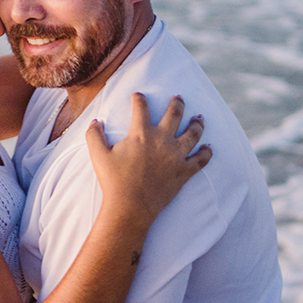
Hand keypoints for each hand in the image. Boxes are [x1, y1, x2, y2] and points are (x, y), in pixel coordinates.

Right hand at [86, 93, 210, 220]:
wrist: (130, 206)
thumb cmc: (113, 181)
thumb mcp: (98, 155)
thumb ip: (94, 135)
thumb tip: (96, 120)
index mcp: (141, 133)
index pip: (141, 108)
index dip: (139, 99)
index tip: (138, 96)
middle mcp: (162, 140)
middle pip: (174, 114)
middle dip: (177, 103)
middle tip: (178, 98)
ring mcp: (176, 156)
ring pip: (193, 133)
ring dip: (197, 123)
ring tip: (199, 118)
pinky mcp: (184, 172)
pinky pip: (200, 159)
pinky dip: (206, 152)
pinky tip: (208, 147)